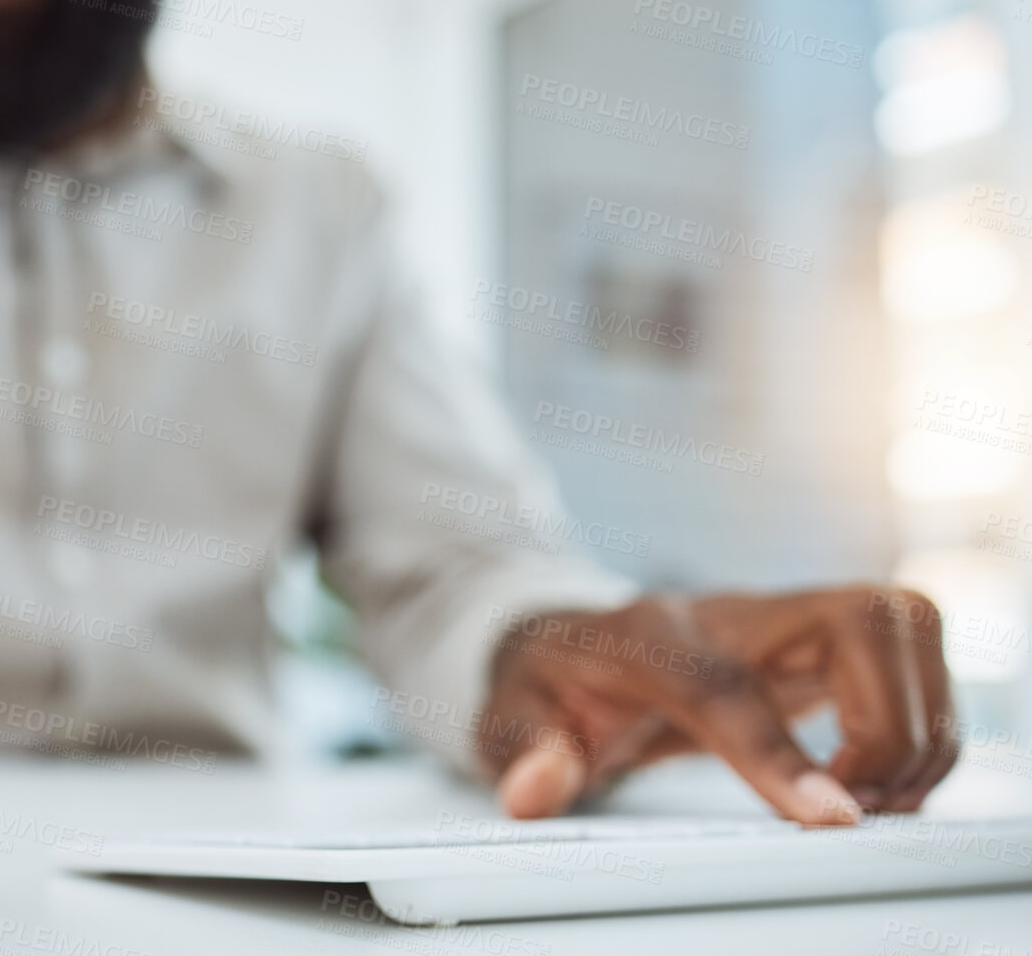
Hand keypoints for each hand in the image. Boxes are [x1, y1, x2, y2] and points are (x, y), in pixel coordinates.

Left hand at [481, 589, 956, 823]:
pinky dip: (922, 724)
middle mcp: (730, 612)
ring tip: (870, 799)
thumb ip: (522, 750)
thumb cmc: (551, 681)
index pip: (722, 683)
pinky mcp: (823, 640)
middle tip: (855, 808)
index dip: (778, 749)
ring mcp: (784, 618)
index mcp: (647, 635)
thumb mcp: (511, 717)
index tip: (834, 819)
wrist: (572, 639)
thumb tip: (534, 789)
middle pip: (855, 621)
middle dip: (888, 725)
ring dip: (916, 726)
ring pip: (902, 625)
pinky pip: (913, 656)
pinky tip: (879, 780)